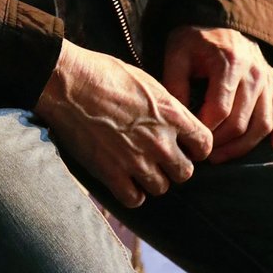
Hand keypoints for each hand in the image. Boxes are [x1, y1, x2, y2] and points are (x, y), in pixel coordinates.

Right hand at [33, 39, 212, 207]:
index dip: (196, 148)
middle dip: (174, 167)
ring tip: (138, 167)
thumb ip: (163, 106)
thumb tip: (170, 120)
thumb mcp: (144, 81)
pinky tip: (123, 180)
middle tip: (159, 158)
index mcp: (171, 113)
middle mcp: (159, 141)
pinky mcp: (112, 174)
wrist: (67, 82)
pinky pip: (134, 199)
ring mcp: (136, 160)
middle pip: (185, 173)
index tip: (185, 146)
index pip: (204, 144)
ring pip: (161, 188)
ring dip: (152, 180)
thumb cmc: (102, 72)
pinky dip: (131, 193)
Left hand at [162, 25, 272, 163]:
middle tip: (202, 153)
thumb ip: (175, 84)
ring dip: (243, 146)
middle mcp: (254, 72)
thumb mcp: (177, 54)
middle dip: (220, 143)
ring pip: (263, 124)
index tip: (190, 137)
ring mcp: (268, 78)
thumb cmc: (194, 38)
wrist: (218, 17)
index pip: (220, 110)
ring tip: (221, 156)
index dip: (205, 130)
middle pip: (241, 122)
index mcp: (229, 63)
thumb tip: (179, 120)